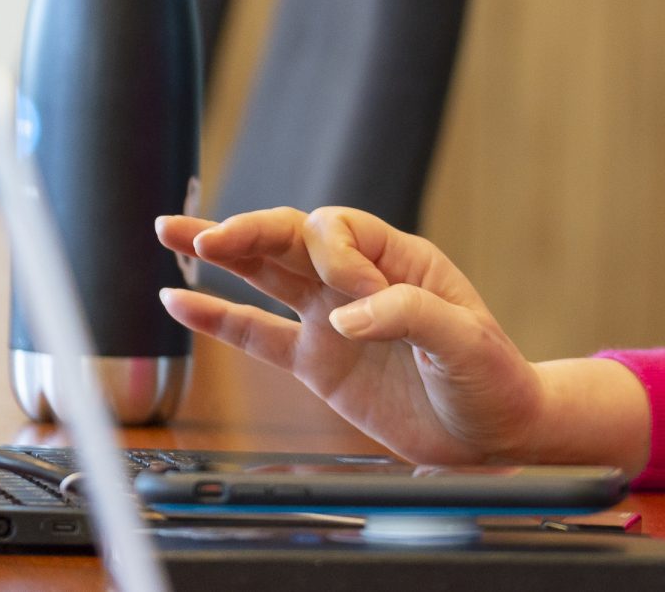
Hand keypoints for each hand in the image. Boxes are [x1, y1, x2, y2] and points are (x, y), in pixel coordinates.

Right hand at [155, 206, 544, 464]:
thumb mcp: (465, 341)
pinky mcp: (316, 363)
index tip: (355, 298)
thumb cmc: (491, 378)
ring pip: (266, 275)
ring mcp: (332, 320)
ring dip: (221, 252)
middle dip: (250, 231)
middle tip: (209, 236)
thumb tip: (347, 317)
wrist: (492, 432)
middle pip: (293, 238)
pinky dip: (216, 317)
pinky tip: (178, 300)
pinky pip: (257, 334)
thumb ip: (410, 316)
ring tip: (172, 232)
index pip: (344, 231)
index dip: (335, 254)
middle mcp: (359, 282)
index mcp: (401, 261)